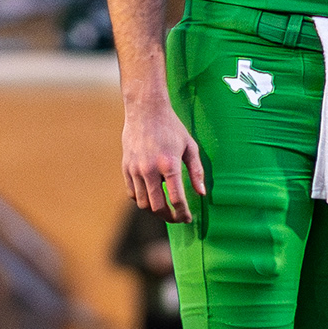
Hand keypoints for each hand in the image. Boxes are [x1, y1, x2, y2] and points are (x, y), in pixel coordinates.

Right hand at [123, 103, 204, 221]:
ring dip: (155, 211)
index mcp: (169, 164)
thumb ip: (196, 171)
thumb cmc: (172, 127)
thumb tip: (201, 194)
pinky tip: (152, 197)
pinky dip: (142, 200)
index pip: (176, 199)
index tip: (188, 218)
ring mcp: (135, 169)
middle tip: (177, 217)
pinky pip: (132, 193)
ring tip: (165, 209)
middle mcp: (150, 169)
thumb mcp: (190, 146)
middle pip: (158, 207)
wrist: (145, 110)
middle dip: (169, 217)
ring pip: (143, 203)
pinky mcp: (126, 168)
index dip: (183, 213)